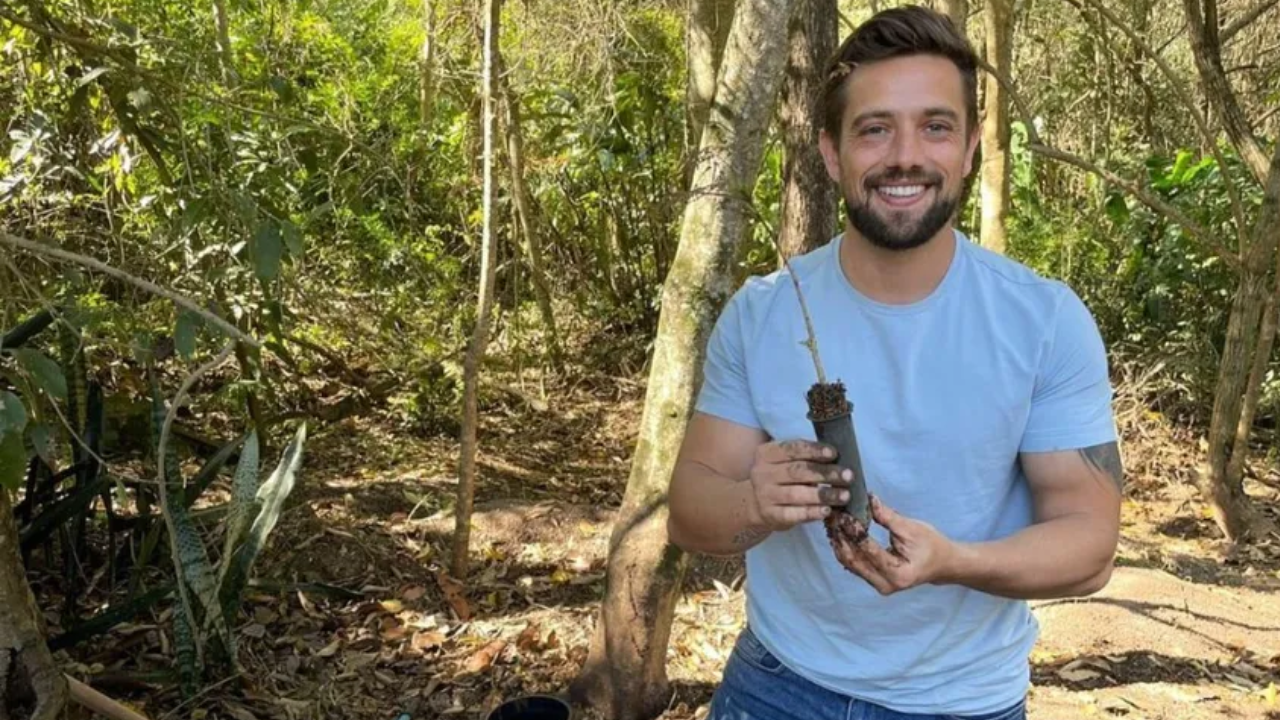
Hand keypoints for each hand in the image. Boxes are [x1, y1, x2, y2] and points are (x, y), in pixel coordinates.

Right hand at [747, 440, 852, 532]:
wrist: (756, 503)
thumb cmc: (780, 477)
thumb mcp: (785, 461)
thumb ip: (805, 458)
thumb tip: (838, 460)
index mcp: (766, 453)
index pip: (791, 449)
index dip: (813, 450)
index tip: (834, 453)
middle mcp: (762, 473)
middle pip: (797, 472)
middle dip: (825, 473)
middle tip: (848, 475)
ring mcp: (765, 495)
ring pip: (797, 494)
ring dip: (824, 494)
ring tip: (844, 495)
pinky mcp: (771, 515)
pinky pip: (793, 514)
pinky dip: (812, 512)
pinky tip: (827, 510)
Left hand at [824, 495, 957, 594]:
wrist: (942, 564)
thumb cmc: (931, 545)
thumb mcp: (911, 528)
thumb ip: (887, 516)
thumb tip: (868, 499)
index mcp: (898, 573)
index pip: (868, 550)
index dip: (853, 531)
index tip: (843, 513)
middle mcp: (885, 584)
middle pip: (854, 560)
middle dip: (841, 537)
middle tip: (832, 516)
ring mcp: (878, 585)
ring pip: (850, 563)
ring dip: (839, 542)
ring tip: (832, 521)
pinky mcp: (873, 580)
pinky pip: (854, 564)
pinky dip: (845, 547)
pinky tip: (839, 531)